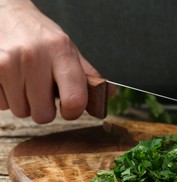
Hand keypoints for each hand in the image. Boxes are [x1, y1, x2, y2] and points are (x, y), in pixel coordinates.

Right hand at [0, 0, 98, 123]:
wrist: (4, 13)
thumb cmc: (39, 35)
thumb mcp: (68, 48)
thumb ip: (88, 74)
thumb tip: (108, 94)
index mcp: (61, 51)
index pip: (75, 100)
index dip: (73, 112)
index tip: (69, 109)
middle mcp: (35, 57)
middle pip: (44, 115)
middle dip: (44, 108)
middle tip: (42, 90)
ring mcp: (8, 63)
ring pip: (21, 112)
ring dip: (24, 102)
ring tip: (25, 81)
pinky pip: (1, 105)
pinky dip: (6, 97)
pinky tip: (10, 79)